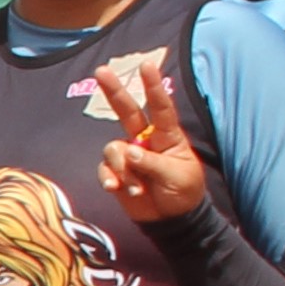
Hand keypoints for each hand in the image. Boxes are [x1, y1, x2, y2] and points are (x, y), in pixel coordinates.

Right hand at [92, 50, 210, 222]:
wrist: (171, 220)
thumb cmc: (183, 192)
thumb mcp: (177, 177)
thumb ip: (153, 162)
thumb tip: (130, 152)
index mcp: (167, 136)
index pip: (161, 107)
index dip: (153, 86)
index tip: (146, 65)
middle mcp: (145, 139)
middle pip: (127, 111)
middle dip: (115, 91)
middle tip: (101, 71)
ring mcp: (128, 155)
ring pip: (114, 149)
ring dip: (123, 168)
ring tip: (137, 187)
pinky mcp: (116, 172)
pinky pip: (105, 169)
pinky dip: (110, 178)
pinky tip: (117, 188)